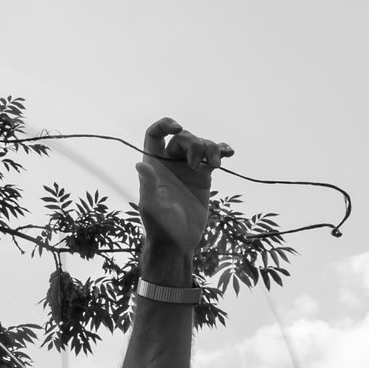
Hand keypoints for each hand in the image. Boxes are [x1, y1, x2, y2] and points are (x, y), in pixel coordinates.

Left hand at [136, 117, 232, 262]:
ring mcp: (187, 169)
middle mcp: (170, 163)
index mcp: (154, 166)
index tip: (178, 128)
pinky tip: (228, 153)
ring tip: (217, 164)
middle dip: (194, 144)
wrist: (178, 242)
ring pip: (200, 145)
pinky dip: (221, 151)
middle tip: (196, 164)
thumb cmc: (161, 227)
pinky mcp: (203, 176)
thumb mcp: (153, 206)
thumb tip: (140, 164)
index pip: (154, 135)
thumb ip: (148, 185)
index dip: (164, 125)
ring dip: (211, 148)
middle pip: (183, 138)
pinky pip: (213, 157)